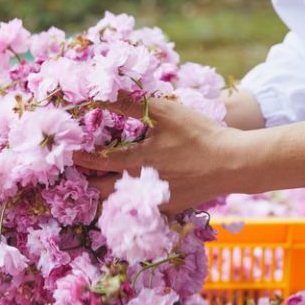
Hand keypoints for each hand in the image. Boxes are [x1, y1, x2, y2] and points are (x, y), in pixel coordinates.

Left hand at [73, 96, 237, 213]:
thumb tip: (104, 96)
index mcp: (136, 162)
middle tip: (81, 175)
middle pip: (104, 191)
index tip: (72, 154)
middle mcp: (141, 186)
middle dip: (90, 183)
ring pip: (122, 202)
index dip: (82, 159)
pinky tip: (135, 191)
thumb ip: (132, 104)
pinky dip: (133, 201)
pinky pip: (143, 208)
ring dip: (110, 193)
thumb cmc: (199, 135)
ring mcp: (155, 201)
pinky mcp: (171, 207)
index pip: (99, 163)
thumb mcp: (165, 112)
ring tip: (104, 182)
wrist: (232, 163)